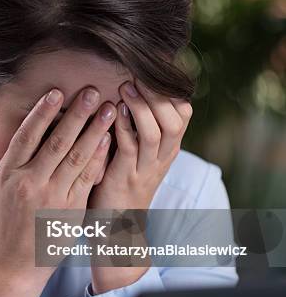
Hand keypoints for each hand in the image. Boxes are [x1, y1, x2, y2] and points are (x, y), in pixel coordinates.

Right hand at [0, 88, 115, 296]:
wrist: (14, 264)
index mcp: (8, 175)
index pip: (26, 136)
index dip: (42, 113)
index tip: (56, 92)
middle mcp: (31, 184)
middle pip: (57, 142)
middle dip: (76, 114)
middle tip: (92, 91)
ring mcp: (54, 198)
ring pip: (77, 158)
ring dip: (95, 131)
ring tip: (109, 110)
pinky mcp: (72, 211)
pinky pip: (88, 180)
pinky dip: (99, 158)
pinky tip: (109, 141)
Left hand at [90, 81, 192, 209]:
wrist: (117, 224)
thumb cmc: (122, 180)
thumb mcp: (138, 153)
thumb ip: (139, 127)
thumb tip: (131, 89)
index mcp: (168, 149)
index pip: (183, 114)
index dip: (169, 92)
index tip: (151, 72)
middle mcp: (162, 158)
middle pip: (174, 120)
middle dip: (157, 94)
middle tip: (137, 75)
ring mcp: (145, 169)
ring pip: (155, 133)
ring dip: (140, 107)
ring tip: (126, 87)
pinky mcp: (124, 178)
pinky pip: (129, 149)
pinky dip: (123, 127)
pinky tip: (114, 112)